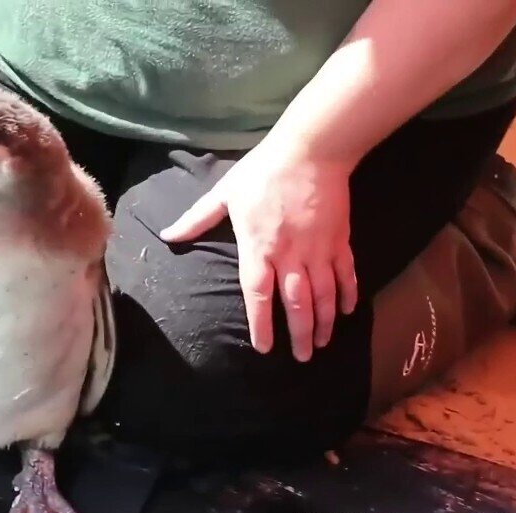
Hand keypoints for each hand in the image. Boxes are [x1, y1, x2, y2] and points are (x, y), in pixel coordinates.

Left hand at [160, 140, 358, 361]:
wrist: (311, 150)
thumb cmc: (263, 172)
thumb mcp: (224, 194)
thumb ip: (197, 219)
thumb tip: (168, 234)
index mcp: (259, 248)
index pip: (258, 295)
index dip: (261, 323)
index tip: (264, 347)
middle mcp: (290, 255)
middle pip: (295, 303)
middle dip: (299, 333)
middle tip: (303, 358)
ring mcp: (318, 249)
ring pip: (323, 294)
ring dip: (323, 321)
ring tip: (322, 343)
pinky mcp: (339, 240)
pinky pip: (345, 273)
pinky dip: (347, 294)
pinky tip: (346, 312)